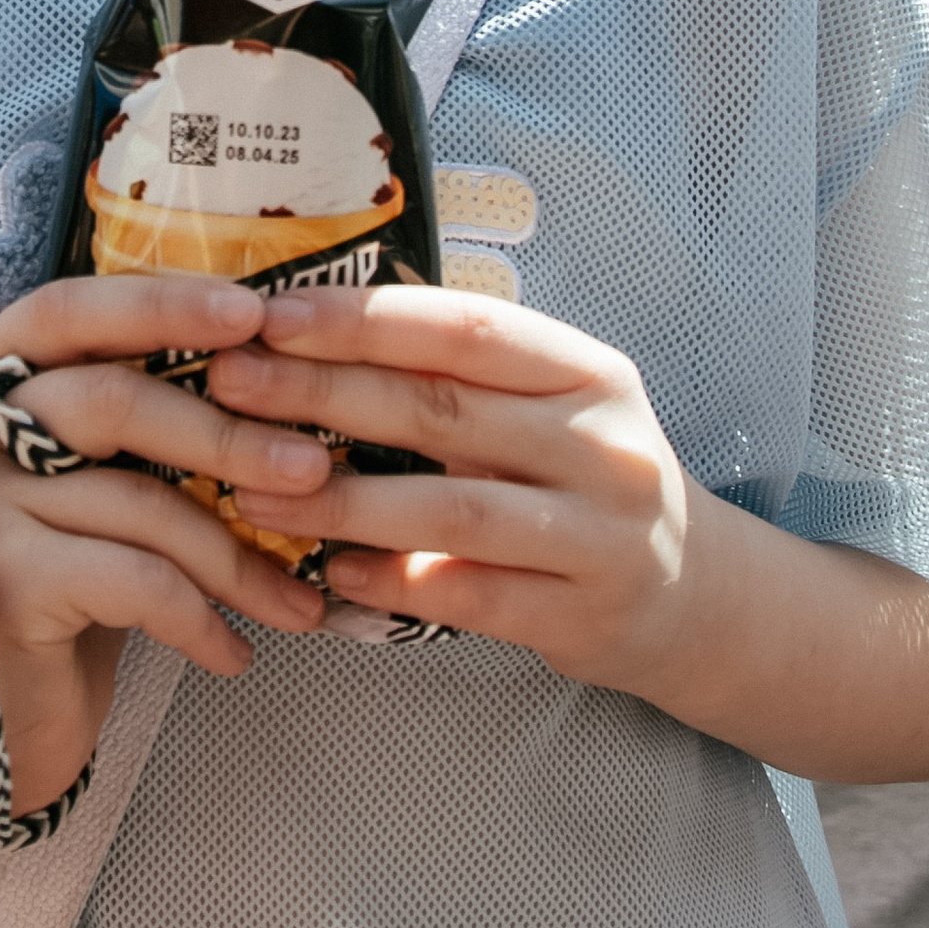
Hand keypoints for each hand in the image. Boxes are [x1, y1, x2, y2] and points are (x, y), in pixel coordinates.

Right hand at [0, 273, 331, 823]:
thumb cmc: (63, 589)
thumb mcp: (93, 488)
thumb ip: (141, 422)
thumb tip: (279, 372)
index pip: (66, 311)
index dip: (161, 303)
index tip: (257, 312)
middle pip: (111, 401)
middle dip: (228, 436)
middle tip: (317, 469)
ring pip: (137, 499)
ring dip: (236, 555)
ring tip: (297, 599)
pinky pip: (135, 578)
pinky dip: (200, 617)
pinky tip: (233, 653)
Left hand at [206, 282, 702, 694]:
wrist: (700, 596)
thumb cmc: (589, 481)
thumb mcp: (555, 407)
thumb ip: (464, 374)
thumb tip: (316, 327)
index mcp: (585, 371)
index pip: (463, 327)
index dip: (362, 318)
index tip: (269, 314)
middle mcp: (600, 443)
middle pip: (440, 409)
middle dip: (320, 394)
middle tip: (228, 386)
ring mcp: (598, 533)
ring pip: (447, 509)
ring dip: (337, 502)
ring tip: (248, 493)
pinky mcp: (582, 613)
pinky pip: (468, 596)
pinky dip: (391, 582)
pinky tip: (328, 573)